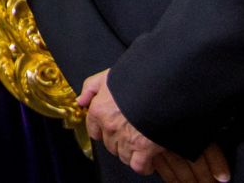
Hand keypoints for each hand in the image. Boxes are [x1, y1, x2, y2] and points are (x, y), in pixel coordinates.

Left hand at [77, 71, 228, 181]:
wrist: (162, 87)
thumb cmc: (136, 80)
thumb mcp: (108, 76)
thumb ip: (90, 87)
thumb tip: (81, 101)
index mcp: (99, 109)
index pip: (94, 130)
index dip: (104, 130)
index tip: (113, 129)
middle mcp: (109, 127)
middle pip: (109, 144)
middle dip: (119, 141)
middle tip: (131, 134)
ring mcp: (126, 139)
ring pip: (123, 156)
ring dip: (131, 153)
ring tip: (141, 144)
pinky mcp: (144, 149)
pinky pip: (139, 166)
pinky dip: (144, 166)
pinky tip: (149, 160)